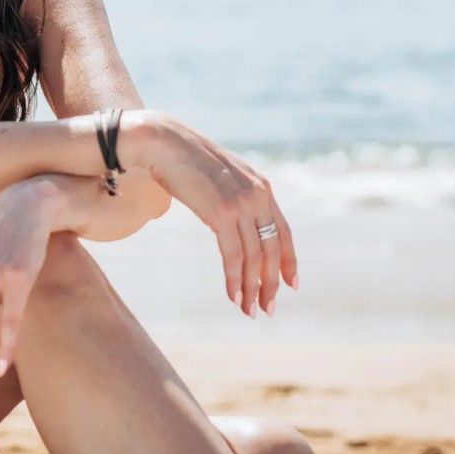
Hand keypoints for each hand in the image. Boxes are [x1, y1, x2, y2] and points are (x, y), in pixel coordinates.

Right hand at [139, 114, 297, 316]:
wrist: (164, 143)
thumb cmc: (187, 161)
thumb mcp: (222, 178)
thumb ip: (236, 197)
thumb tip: (237, 222)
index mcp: (262, 186)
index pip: (284, 231)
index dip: (289, 261)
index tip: (290, 286)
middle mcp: (258, 195)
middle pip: (273, 249)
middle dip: (271, 283)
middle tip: (267, 309)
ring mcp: (241, 204)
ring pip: (254, 257)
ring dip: (252, 288)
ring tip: (248, 310)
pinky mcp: (221, 213)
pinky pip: (233, 255)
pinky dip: (235, 279)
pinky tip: (232, 295)